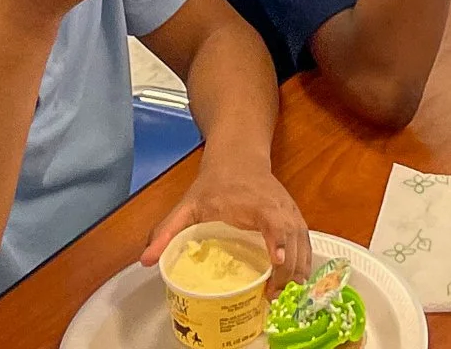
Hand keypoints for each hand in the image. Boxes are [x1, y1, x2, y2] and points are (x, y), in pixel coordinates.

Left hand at [141, 160, 310, 290]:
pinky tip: (297, 280)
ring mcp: (289, 210)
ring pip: (303, 240)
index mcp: (256, 203)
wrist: (239, 154)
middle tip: (273, 296)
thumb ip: (168, 230)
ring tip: (285, 295)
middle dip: (288, 269)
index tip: (276, 263)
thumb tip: (146, 260)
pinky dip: (304, 260)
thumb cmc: (215, 181)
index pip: (274, 221)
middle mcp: (279, 207)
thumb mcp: (188, 204)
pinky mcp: (293, 214)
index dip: (278, 241)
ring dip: (299, 268)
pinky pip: (305, 239)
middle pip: (293, 237)